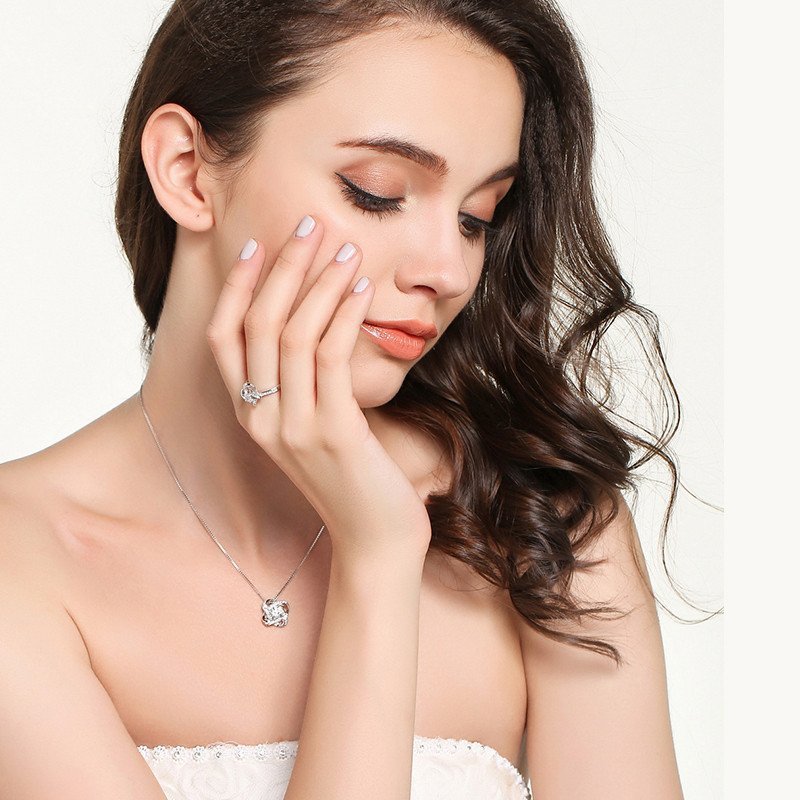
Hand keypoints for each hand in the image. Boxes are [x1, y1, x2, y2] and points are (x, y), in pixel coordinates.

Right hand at [206, 215, 431, 562]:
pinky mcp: (333, 432)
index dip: (238, 287)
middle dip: (284, 267)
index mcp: (249, 415)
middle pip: (258, 324)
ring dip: (320, 282)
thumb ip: (303, 386)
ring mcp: (292, 428)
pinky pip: (331, 358)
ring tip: (346, 247)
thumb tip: (319, 322)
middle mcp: (260, 419)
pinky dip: (344, 315)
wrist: (376, 538)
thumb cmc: (352, 479)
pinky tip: (361, 289)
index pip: (224, 338)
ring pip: (293, 334)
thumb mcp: (315, 428)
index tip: (259, 244)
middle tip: (310, 223)